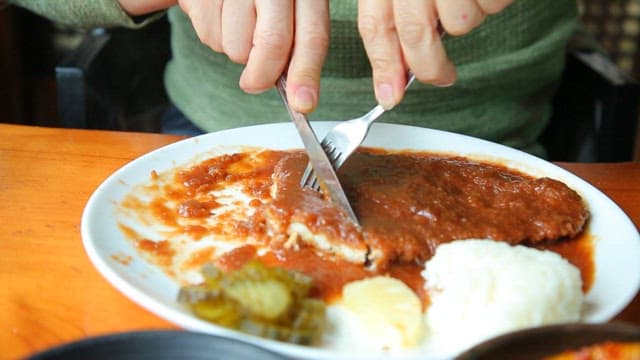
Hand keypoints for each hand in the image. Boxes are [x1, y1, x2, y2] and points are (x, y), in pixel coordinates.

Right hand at [178, 0, 328, 112]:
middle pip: (272, 43)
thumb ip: (298, 44)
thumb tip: (300, 96)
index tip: (303, 104)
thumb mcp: (292, 7)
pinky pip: (209, 35)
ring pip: (237, 46)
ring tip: (238, 25)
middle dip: (263, 76)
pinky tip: (220, 14)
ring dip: (237, 51)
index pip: (312, 35)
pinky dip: (213, 36)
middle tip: (254, 84)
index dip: (307, 73)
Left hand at [357, 0, 513, 108]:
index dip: (383, 66)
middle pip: (413, 34)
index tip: (388, 97)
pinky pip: (491, 7)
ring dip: (467, 18)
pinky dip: (493, 2)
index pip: (376, 25)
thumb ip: (400, 11)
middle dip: (428, 66)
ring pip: (457, 23)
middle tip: (440, 77)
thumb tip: (399, 65)